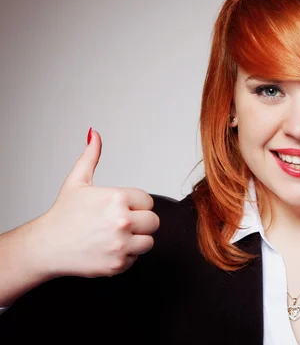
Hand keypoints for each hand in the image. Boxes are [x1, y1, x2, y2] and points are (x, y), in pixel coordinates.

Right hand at [30, 129, 158, 277]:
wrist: (46, 247)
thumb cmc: (62, 215)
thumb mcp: (77, 182)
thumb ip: (91, 156)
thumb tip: (94, 134)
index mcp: (116, 198)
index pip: (148, 201)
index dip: (135, 204)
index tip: (120, 208)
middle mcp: (121, 221)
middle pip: (153, 221)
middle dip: (139, 222)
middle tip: (119, 223)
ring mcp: (121, 244)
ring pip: (149, 241)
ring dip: (136, 240)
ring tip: (115, 236)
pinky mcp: (118, 264)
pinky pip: (136, 258)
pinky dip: (126, 256)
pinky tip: (108, 249)